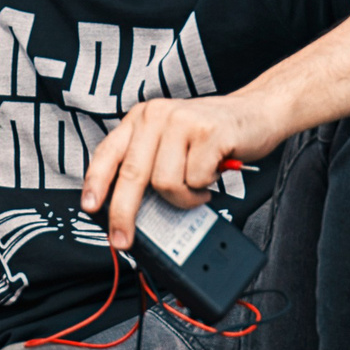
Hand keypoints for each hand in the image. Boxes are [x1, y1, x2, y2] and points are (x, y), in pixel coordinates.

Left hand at [80, 93, 282, 250]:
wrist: (259, 110)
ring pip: (165, 183)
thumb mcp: (172, 141)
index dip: (96, 182)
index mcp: (141, 118)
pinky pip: (195, 180)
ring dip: (182, 198)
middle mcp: (157, 116)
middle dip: (125, 213)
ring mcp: (182, 122)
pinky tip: (212, 174)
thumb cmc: (213, 134)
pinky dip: (204, 187)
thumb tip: (128, 208)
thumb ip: (149, 162)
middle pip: (132, 174)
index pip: (108, 152)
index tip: (89, 207)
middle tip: (124, 239)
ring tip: (196, 187)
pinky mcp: (209, 133)